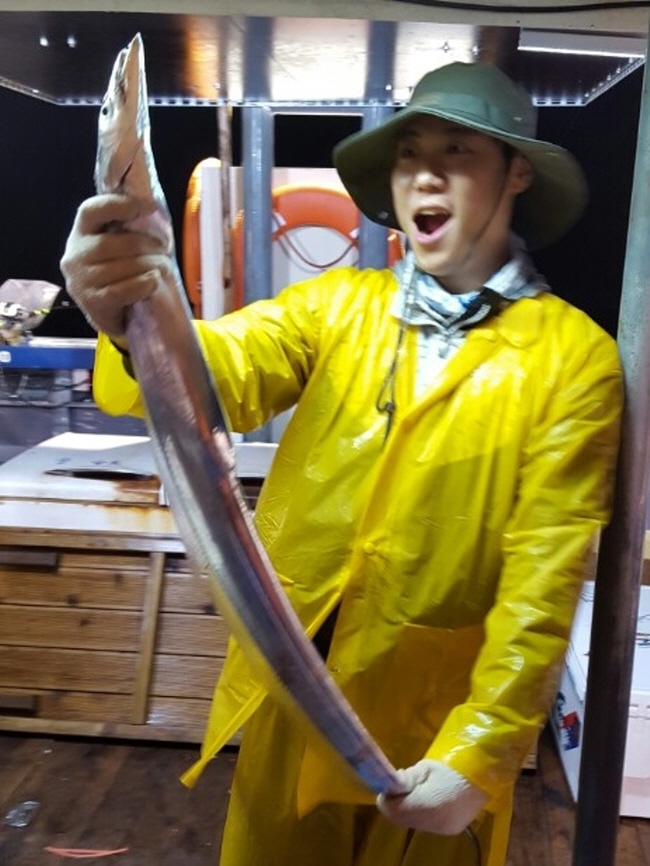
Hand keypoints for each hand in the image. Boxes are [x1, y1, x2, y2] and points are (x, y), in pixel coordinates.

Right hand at [59, 193, 171, 338]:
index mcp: (82, 232)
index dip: (118, 205)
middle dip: (145, 245)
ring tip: (164, 267)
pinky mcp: (92, 302)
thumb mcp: (117, 245)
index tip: (146, 207)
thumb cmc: (118, 273)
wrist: (109, 312)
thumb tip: (151, 210)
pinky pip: (122, 290)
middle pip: (111, 243)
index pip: (91, 211)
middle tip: (164, 249)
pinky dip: (143, 284)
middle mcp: (75, 254)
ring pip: (119, 267)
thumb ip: (127, 228)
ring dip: (149, 265)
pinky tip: (154, 282)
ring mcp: (80, 280)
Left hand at [376, 759, 487, 835]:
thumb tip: (390, 785)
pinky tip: (430, 798)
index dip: (387, 797)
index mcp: (426, 805)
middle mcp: (434, 824)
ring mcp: (444, 830)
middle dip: (397, 803)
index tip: (390, 784)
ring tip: (418, 790)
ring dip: (409, 808)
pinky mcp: (451, 830)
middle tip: (403, 785)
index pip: (392, 810)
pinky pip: (427, 824)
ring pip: (414, 823)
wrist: (487, 774)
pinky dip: (422, 813)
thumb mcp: (427, 766)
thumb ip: (406, 778)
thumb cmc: (454, 765)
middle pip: (401, 819)